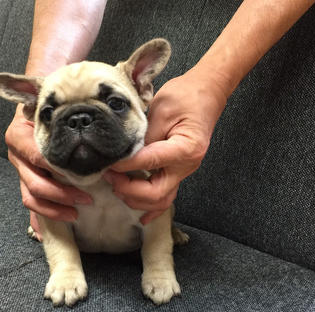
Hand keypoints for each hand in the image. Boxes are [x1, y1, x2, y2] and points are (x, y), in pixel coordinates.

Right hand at [6, 104, 92, 238]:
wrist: (38, 106)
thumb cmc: (48, 105)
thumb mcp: (45, 100)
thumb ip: (32, 92)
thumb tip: (14, 87)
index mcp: (18, 136)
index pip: (35, 157)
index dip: (56, 170)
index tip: (81, 179)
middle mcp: (16, 156)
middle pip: (33, 184)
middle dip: (60, 195)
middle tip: (85, 199)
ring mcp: (21, 171)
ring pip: (31, 197)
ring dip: (54, 209)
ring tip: (76, 213)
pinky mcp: (27, 181)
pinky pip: (32, 203)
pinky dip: (43, 215)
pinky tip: (57, 224)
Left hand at [104, 69, 227, 224]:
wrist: (207, 91)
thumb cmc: (186, 95)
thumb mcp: (161, 109)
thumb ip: (144, 134)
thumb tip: (123, 154)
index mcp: (184, 149)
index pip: (148, 163)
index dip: (124, 165)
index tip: (107, 161)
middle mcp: (187, 166)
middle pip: (155, 193)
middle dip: (128, 190)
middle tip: (109, 175)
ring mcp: (184, 171)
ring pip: (160, 200)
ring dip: (136, 199)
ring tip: (117, 185)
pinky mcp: (178, 170)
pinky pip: (167, 196)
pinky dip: (153, 208)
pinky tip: (142, 217)